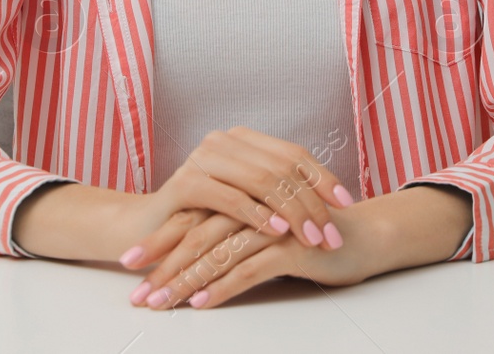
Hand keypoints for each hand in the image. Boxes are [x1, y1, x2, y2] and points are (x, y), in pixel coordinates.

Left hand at [122, 200, 384, 309]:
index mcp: (240, 191)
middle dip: (162, 265)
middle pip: (196, 233)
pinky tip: (200, 303)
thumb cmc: (310, 234)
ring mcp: (271, 222)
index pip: (191, 216)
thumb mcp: (264, 228)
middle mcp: (251, 202)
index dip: (159, 241)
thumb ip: (233, 228)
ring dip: (184, 280)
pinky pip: (247, 268)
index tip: (130, 266)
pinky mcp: (290, 245)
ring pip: (216, 252)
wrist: (363, 236)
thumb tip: (191, 249)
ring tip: (160, 302)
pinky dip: (220, 287)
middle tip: (137, 293)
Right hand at [131, 127, 355, 252]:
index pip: (293, 154)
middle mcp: (224, 142)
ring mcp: (202, 158)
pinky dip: (256, 214)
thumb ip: (277, 195)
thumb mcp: (246, 203)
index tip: (346, 204)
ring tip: (311, 237)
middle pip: (281, 167)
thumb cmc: (203, 220)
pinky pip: (229, 197)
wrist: (148, 230)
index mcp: (243, 141)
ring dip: (291, 211)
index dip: (322, 177)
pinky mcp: (184, 183)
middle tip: (330, 235)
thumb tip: (328, 206)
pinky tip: (276, 231)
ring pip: (260, 179)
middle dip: (311, 203)